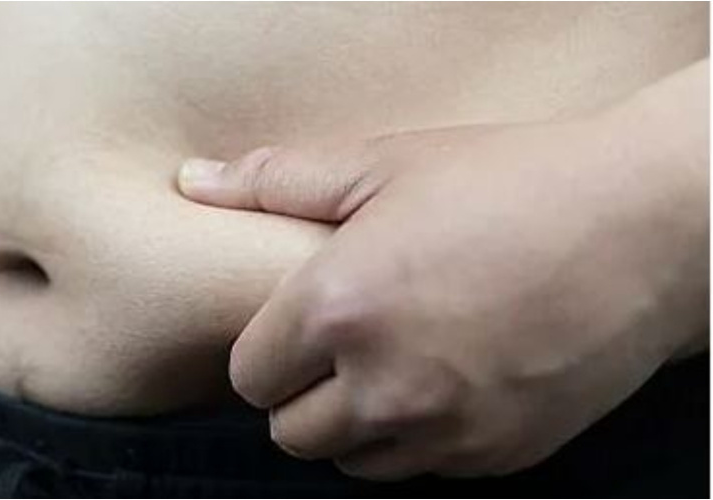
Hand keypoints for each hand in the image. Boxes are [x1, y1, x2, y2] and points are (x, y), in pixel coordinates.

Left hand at [176, 65, 707, 479]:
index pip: (249, 377)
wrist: (645, 224)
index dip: (266, 351)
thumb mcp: (385, 163)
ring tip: (391, 366)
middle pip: (290, 433)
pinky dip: (420, 438)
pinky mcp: (498, 456)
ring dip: (355, 424)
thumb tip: (195, 184)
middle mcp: (384, 387)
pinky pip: (425, 469)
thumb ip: (276, 181)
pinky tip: (449, 382)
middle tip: (339, 348)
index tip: (295, 327)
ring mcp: (445, 432)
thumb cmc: (509, 182)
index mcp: (338, 312)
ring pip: (354, 461)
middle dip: (300, 395)